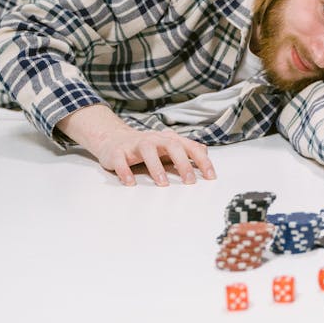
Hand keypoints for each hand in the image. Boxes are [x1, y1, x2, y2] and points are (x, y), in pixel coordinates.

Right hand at [85, 125, 215, 186]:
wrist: (113, 138)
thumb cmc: (145, 147)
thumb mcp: (167, 147)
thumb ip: (186, 150)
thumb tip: (205, 153)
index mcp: (168, 139)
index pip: (190, 146)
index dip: (202, 161)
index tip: (211, 177)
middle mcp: (154, 139)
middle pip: (171, 145)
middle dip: (182, 163)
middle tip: (190, 181)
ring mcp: (135, 144)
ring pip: (147, 150)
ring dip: (156, 167)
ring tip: (163, 184)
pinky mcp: (117, 152)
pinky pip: (121, 160)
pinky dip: (125, 171)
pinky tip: (131, 183)